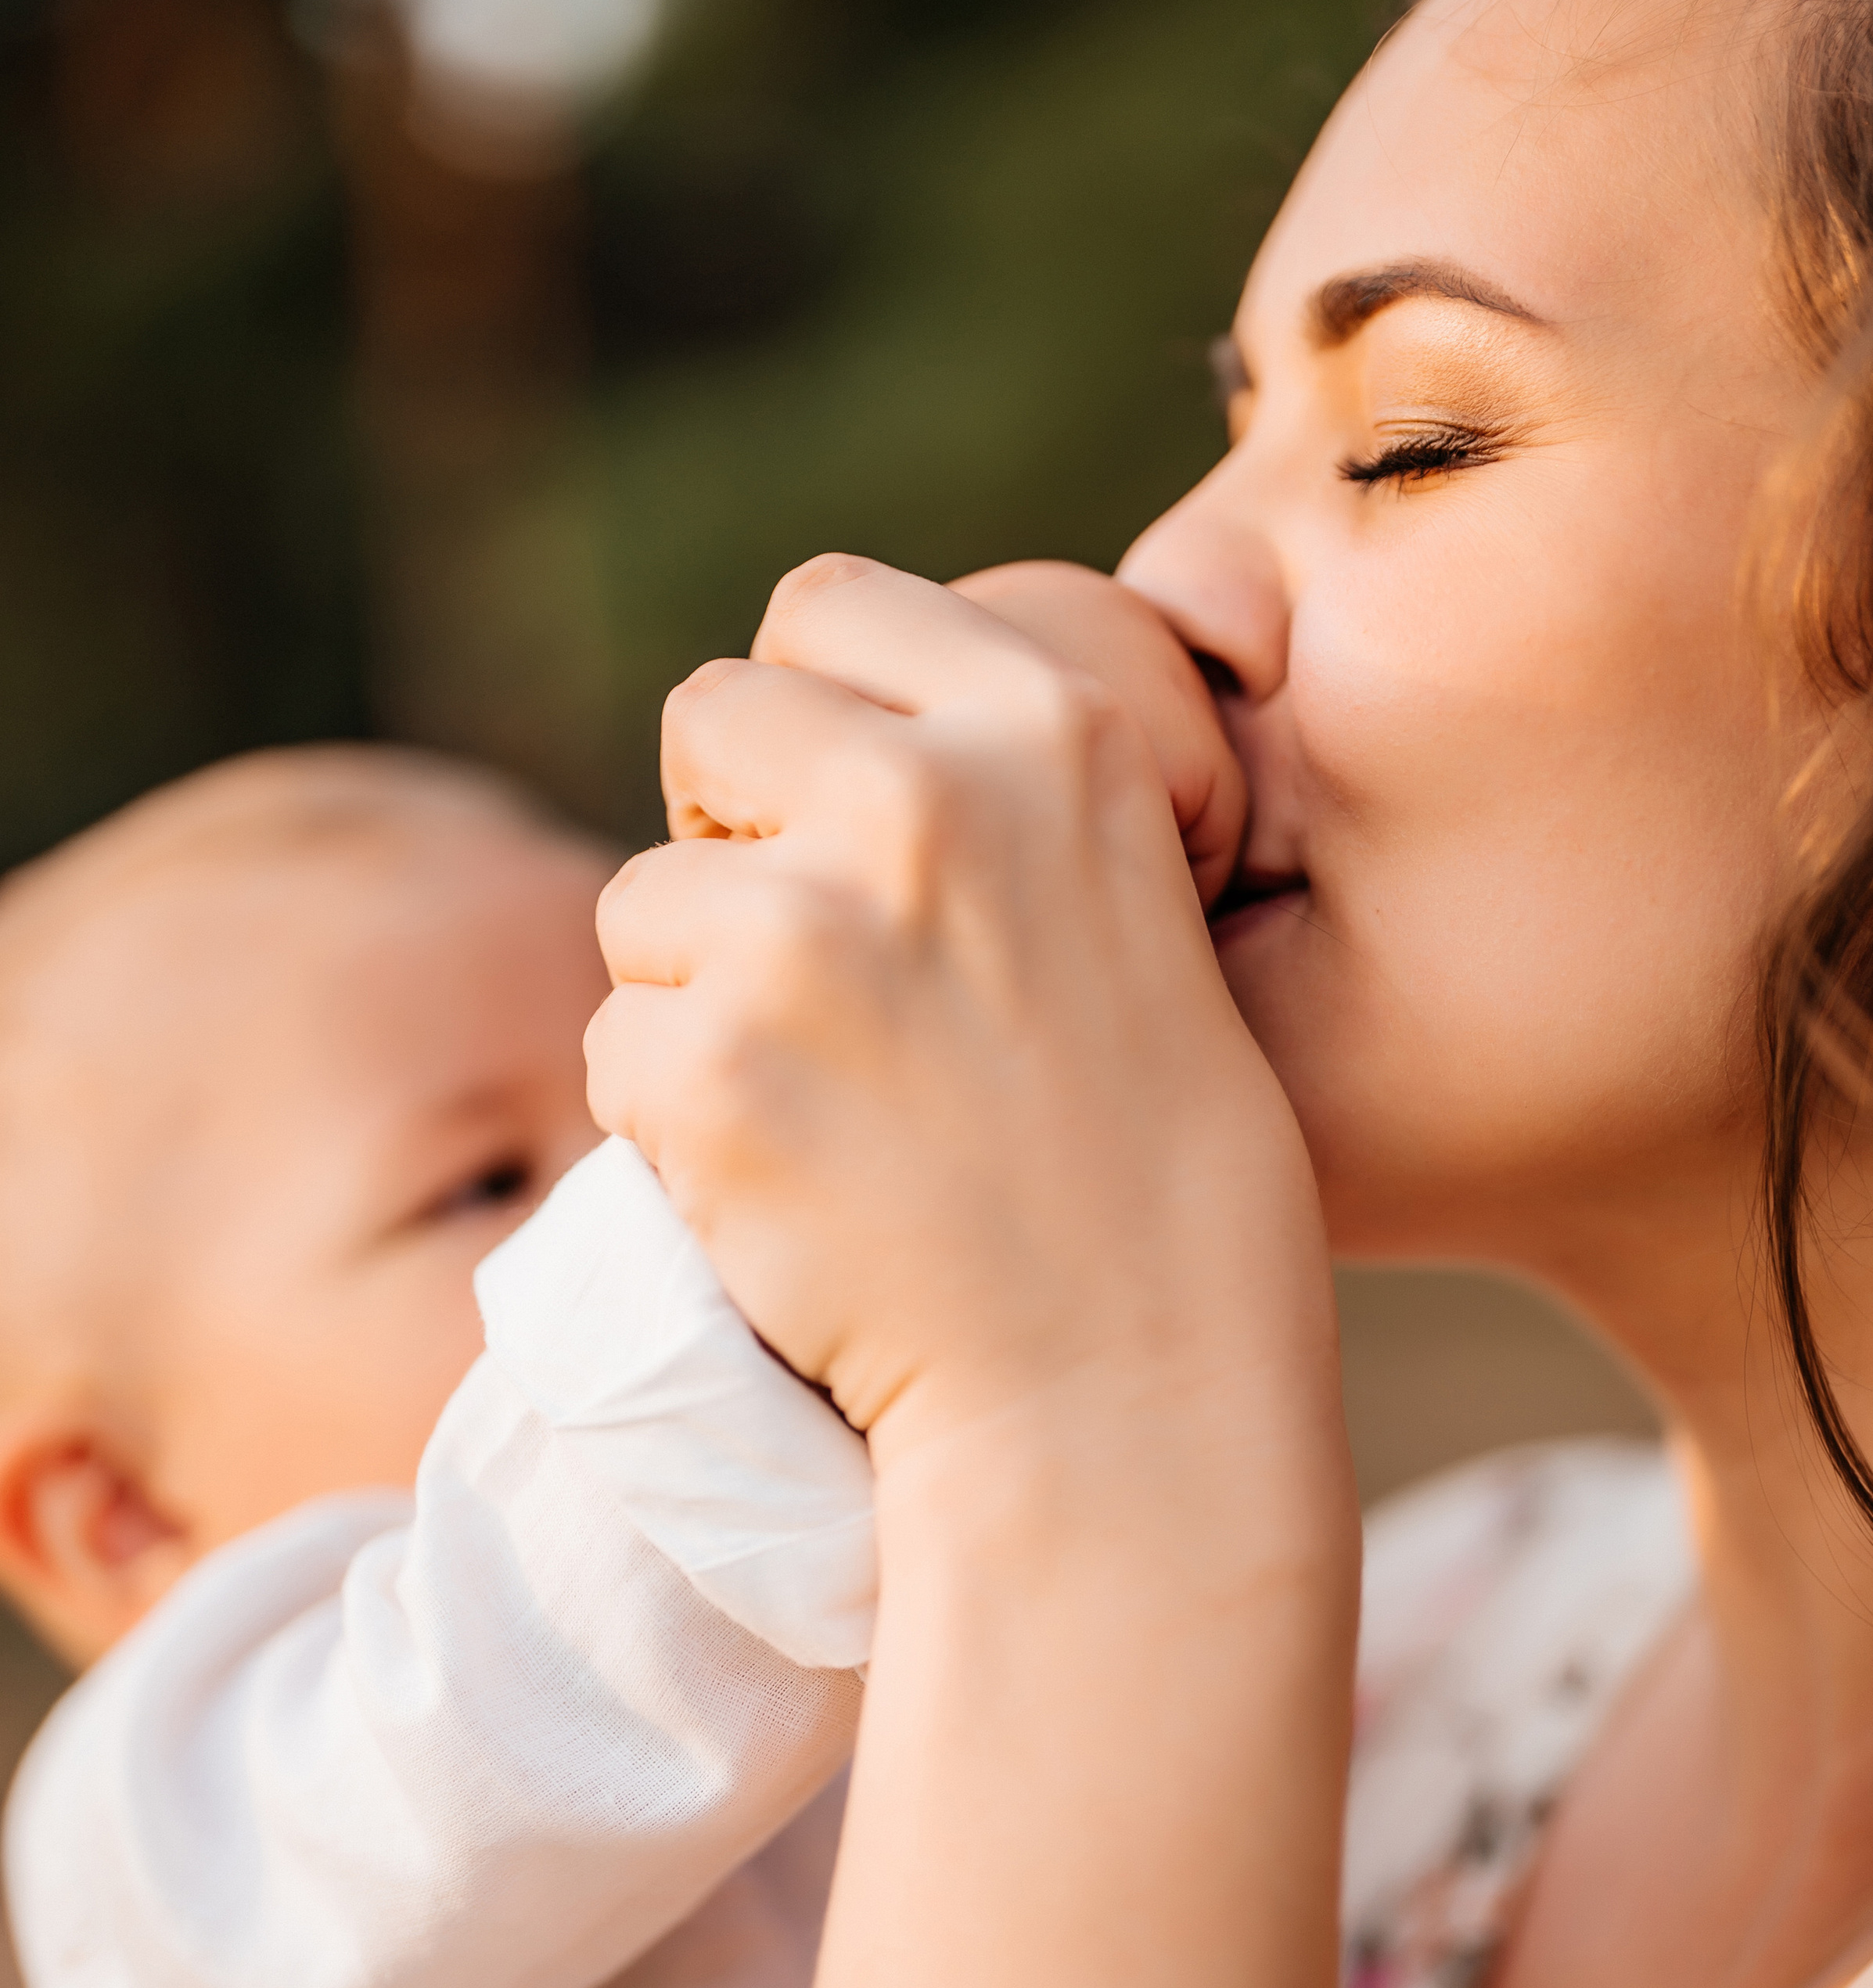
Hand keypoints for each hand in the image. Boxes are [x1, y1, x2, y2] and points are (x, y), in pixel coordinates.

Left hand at [585, 555, 1329, 1459]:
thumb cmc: (1142, 1168)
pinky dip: (669, 1128)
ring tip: (825, 1109)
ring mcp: (809, 935)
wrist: (1128, 1384)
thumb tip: (795, 741)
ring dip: (695, 997)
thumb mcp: (1119, 903)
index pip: (826, 603)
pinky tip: (788, 1189)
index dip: (807, 710)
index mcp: (1053, 734)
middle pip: (708, 713)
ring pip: (643, 905)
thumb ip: (979, 796)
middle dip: (726, 829)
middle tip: (801, 964)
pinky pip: (614, 1052)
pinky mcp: (711, 1071)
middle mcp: (928, 801)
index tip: (840, 820)